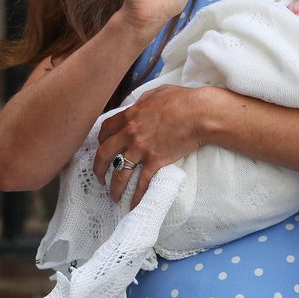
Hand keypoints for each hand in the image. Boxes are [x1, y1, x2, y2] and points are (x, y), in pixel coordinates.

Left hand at [94, 84, 211, 206]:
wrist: (200, 113)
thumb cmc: (183, 99)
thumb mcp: (158, 92)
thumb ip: (143, 100)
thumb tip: (138, 104)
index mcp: (130, 116)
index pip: (106, 130)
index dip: (101, 141)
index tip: (102, 148)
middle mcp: (130, 134)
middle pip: (104, 154)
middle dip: (98, 169)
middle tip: (100, 177)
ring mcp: (141, 149)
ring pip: (119, 173)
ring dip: (114, 187)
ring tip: (114, 197)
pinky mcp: (155, 161)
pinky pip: (142, 182)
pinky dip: (136, 196)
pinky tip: (134, 205)